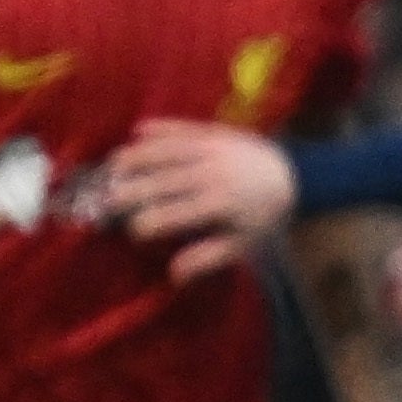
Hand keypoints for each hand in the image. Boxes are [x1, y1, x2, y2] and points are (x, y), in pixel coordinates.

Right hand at [99, 119, 298, 283]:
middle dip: (133, 189)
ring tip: (111, 164)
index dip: (150, 224)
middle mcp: (211, 172)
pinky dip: (160, 127)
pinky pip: (182, 127)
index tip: (132, 232)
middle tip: (106, 199)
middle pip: (164, 181)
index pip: (176, 214)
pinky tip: (136, 131)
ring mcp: (211, 147)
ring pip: (167, 150)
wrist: (295, 175)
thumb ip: (206, 258)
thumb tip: (173, 275)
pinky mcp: (214, 130)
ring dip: (137, 156)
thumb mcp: (242, 245)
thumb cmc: (263, 216)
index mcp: (218, 203)